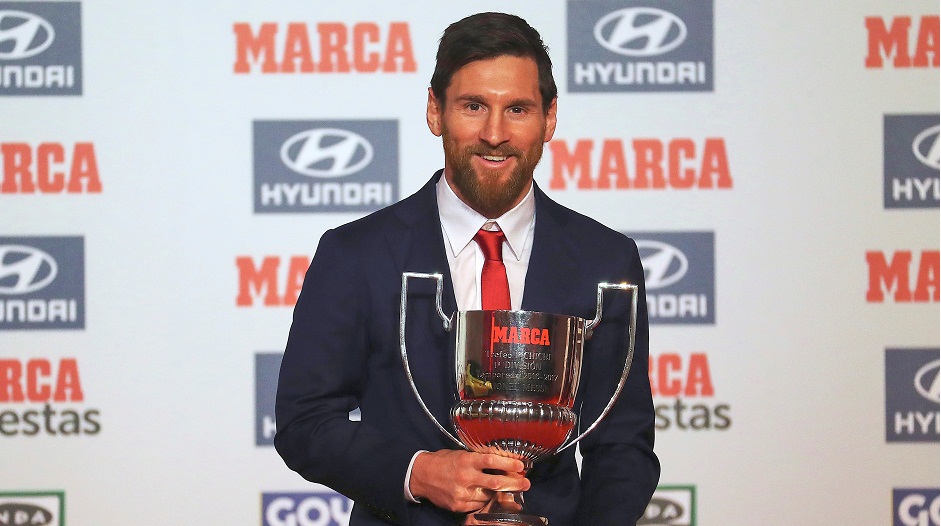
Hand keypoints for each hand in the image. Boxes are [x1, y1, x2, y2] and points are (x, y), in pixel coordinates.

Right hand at [408, 450, 529, 512]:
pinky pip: (478, 505)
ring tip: (505, 488)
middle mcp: (465, 477)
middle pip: (495, 482)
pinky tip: (485, 495)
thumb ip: (478, 459)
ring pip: (489, 496)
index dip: (508, 464)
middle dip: (514, 483)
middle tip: (526, 483)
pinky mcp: (458, 505)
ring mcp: (462, 493)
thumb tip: (501, 462)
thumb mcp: (460, 454)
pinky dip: (484, 500)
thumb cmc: (443, 462)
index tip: (521, 465)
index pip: (491, 461)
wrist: (421, 476)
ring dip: (499, 493)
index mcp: (466, 460)